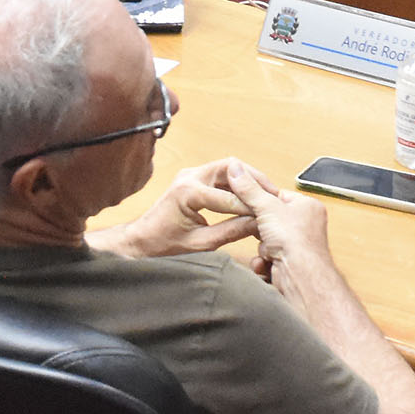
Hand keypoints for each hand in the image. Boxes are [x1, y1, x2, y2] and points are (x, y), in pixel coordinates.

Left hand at [95, 159, 260, 258]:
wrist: (141, 241)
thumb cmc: (163, 245)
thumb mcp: (201, 244)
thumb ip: (231, 232)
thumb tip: (258, 225)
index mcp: (188, 192)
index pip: (230, 197)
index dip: (252, 208)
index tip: (271, 217)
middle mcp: (189, 177)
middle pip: (231, 167)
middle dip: (254, 181)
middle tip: (274, 195)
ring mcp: (190, 175)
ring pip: (227, 168)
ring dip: (247, 180)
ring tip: (266, 195)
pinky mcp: (192, 178)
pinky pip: (220, 175)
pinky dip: (236, 184)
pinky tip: (249, 197)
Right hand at [221, 161, 332, 283]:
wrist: (299, 276)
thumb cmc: (295, 240)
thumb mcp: (266, 207)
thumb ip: (248, 189)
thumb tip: (235, 168)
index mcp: (307, 206)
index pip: (278, 196)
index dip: (261, 200)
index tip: (247, 202)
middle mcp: (306, 226)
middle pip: (270, 220)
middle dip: (260, 229)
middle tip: (259, 229)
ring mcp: (298, 245)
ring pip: (267, 240)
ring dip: (262, 247)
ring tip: (268, 250)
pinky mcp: (289, 263)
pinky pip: (268, 257)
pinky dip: (263, 261)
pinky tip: (266, 262)